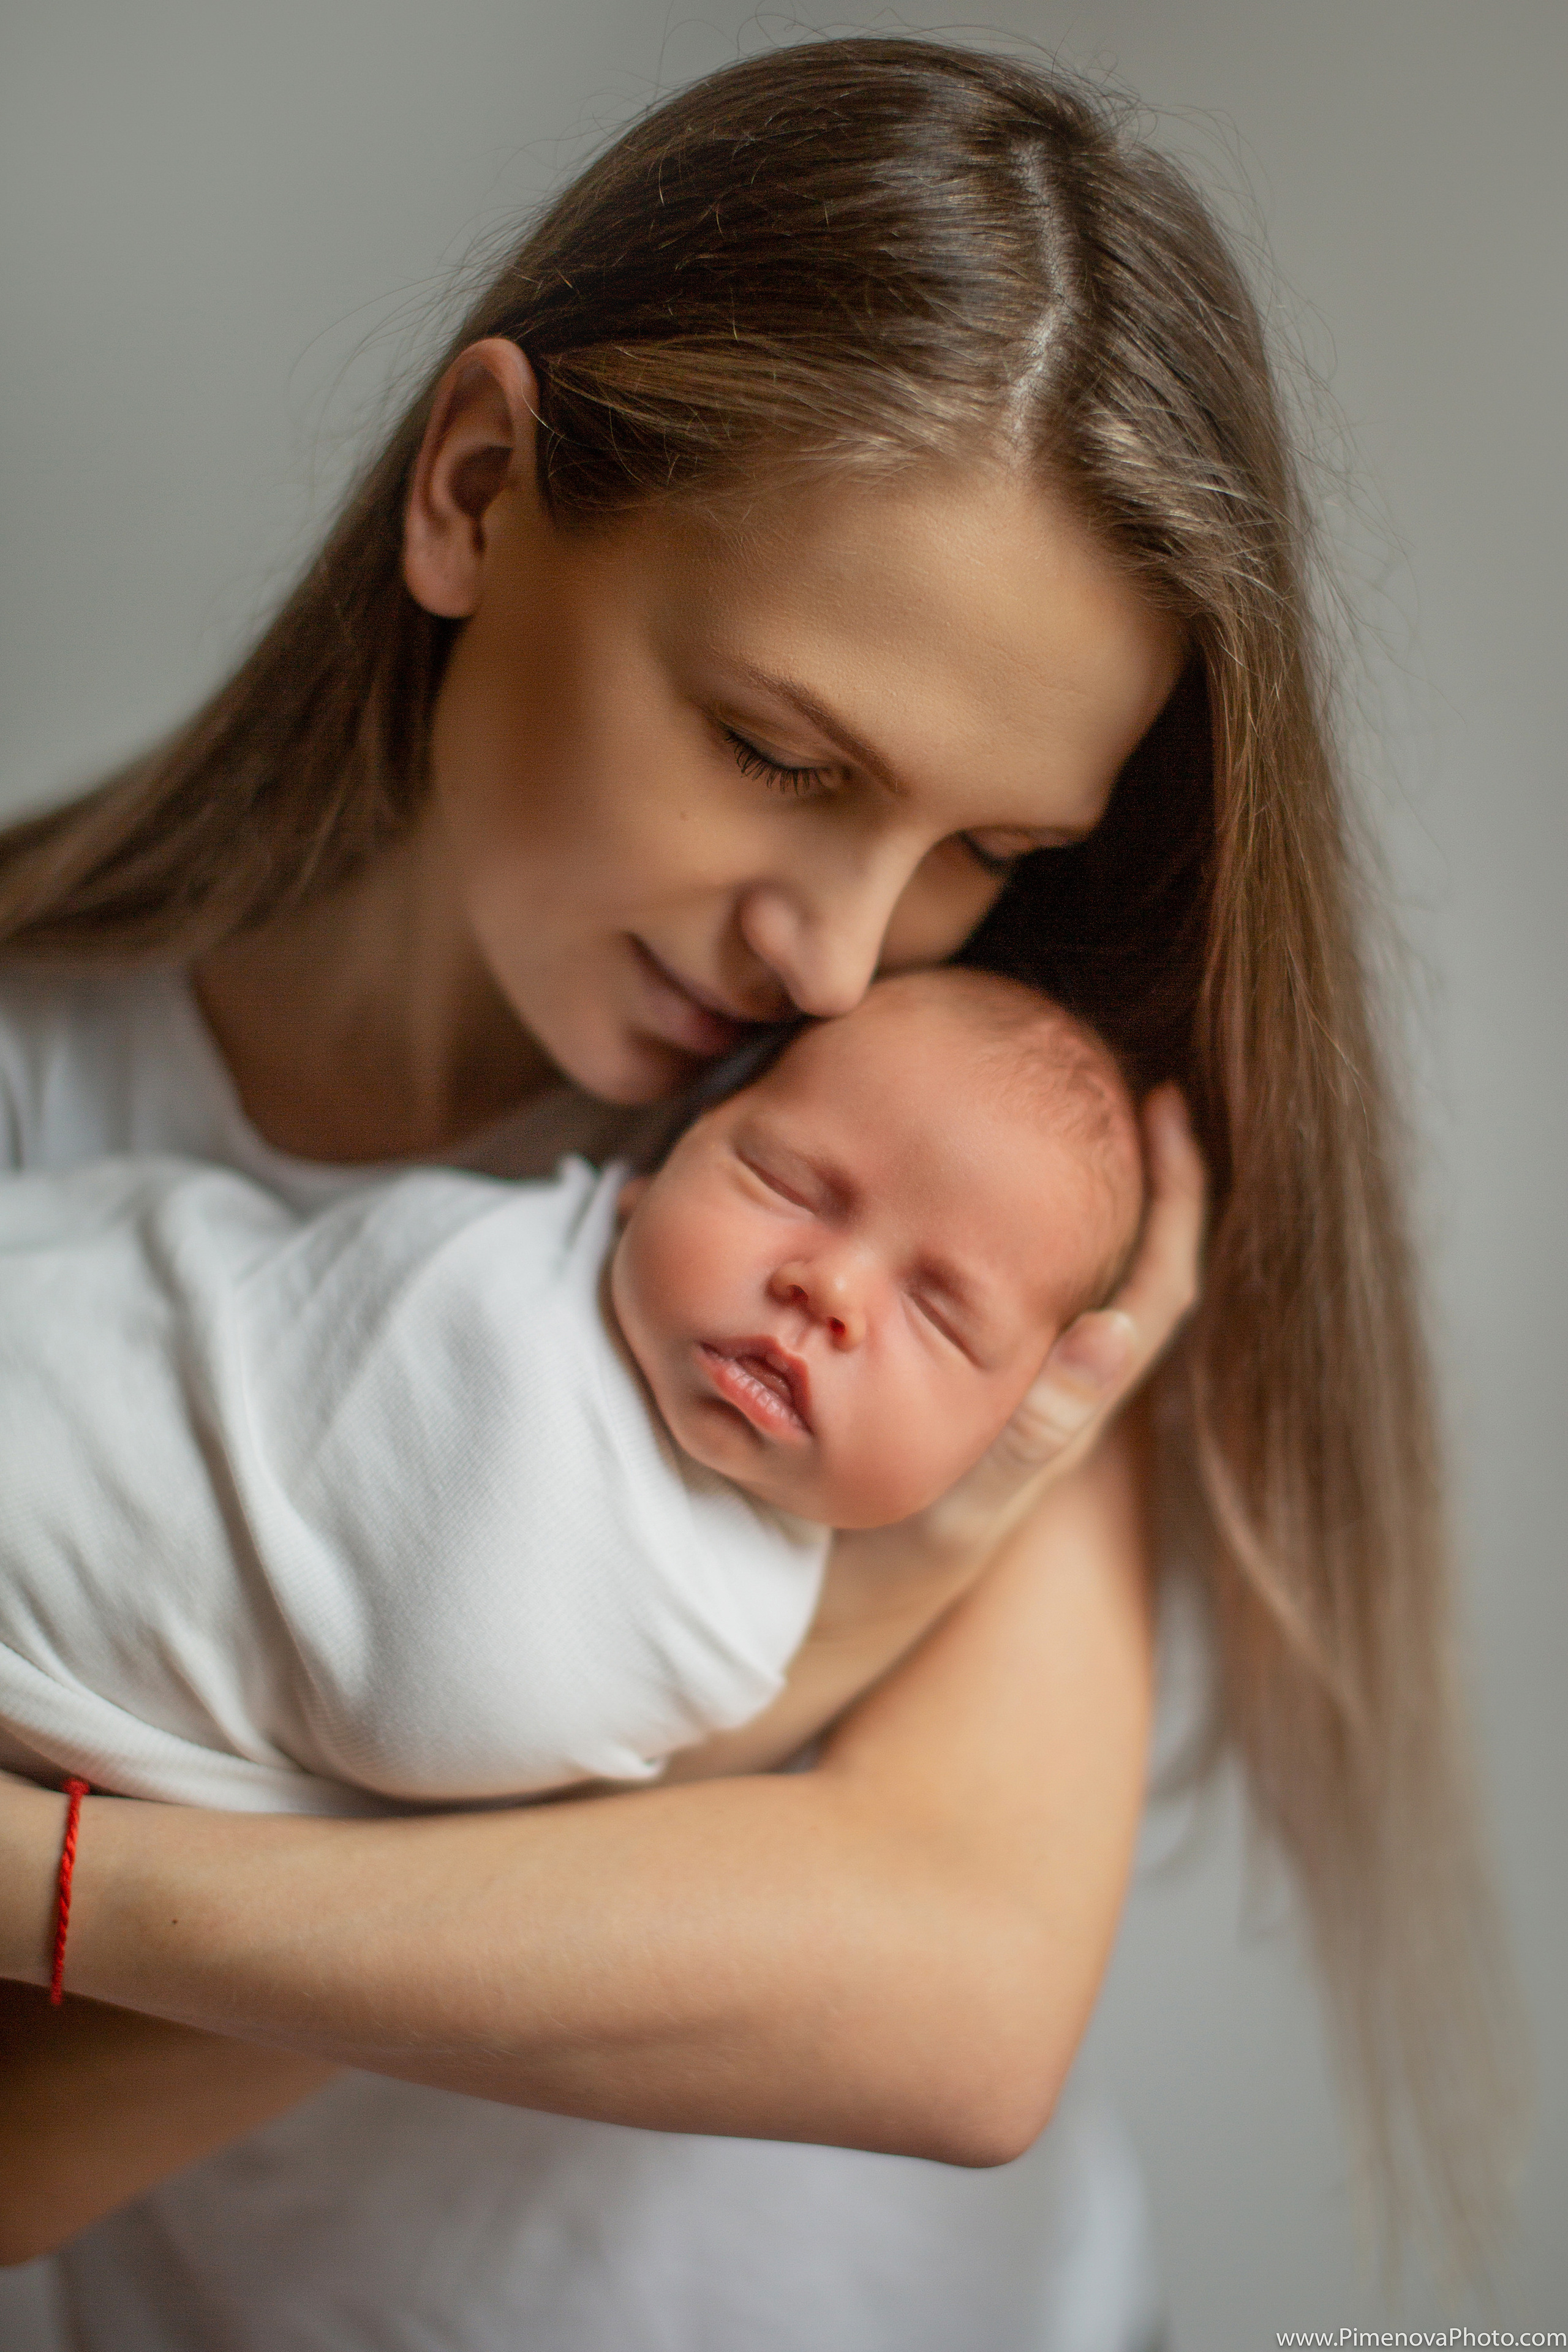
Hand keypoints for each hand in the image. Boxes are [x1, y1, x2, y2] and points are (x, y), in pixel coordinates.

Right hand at [897, 1084, 1204, 1566]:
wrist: (840, 1617)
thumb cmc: (897, 1567)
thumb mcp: (966, 1508)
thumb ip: (1034, 1434)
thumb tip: (1114, 1330)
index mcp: (1076, 1407)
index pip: (1159, 1288)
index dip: (1178, 1199)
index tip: (1168, 1107)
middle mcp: (1065, 1393)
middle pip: (1138, 1265)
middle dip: (1145, 1174)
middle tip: (1124, 1084)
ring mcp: (1022, 1391)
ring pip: (1083, 1276)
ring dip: (1088, 1196)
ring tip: (1061, 1114)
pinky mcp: (975, 1392)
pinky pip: (1019, 1296)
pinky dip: (1020, 1234)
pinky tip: (977, 1191)